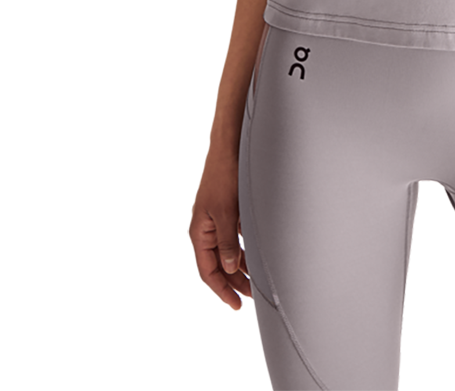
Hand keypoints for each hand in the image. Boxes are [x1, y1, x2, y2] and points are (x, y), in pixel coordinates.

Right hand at [189, 149, 251, 308]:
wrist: (229, 150)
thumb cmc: (223, 177)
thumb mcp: (226, 212)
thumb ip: (228, 241)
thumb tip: (232, 267)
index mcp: (199, 233)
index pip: (208, 271)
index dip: (222, 289)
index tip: (236, 304)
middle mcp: (206, 231)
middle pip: (218, 266)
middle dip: (233, 283)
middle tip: (250, 298)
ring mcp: (217, 223)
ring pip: (228, 254)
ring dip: (241, 269)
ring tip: (255, 284)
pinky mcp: (228, 215)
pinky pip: (235, 241)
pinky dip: (244, 253)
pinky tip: (255, 261)